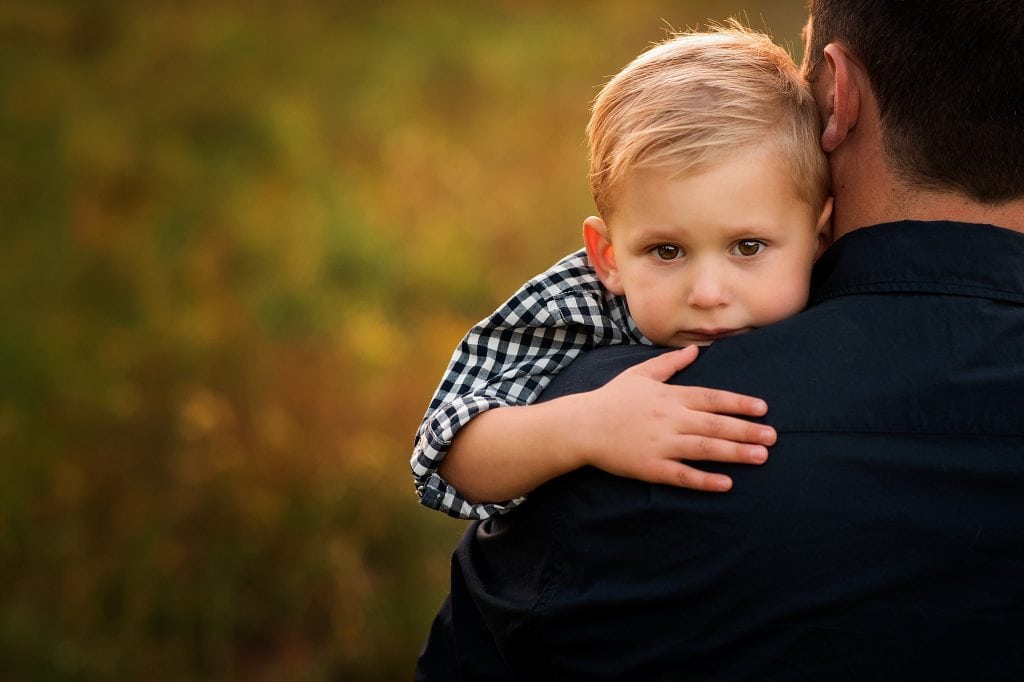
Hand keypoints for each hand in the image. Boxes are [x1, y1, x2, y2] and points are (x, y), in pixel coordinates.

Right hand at [578, 346, 775, 491]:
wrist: (582, 425)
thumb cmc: (612, 398)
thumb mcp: (640, 374)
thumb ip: (670, 363)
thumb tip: (696, 350)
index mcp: (670, 396)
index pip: (712, 398)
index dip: (738, 403)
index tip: (762, 409)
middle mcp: (670, 419)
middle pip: (716, 424)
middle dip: (747, 430)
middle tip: (773, 436)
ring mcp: (661, 444)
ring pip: (705, 449)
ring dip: (735, 453)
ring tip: (761, 456)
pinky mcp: (651, 467)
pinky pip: (683, 474)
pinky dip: (705, 480)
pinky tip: (727, 483)